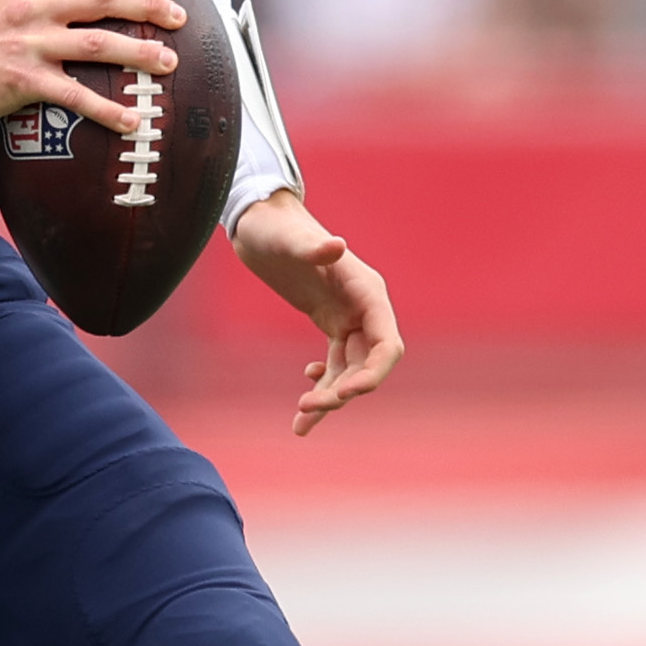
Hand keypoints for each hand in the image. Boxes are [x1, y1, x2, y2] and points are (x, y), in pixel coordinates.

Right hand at [0, 0, 183, 132]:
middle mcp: (33, 6)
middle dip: (148, 4)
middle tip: (179, 16)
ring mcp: (30, 43)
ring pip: (98, 44)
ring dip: (139, 53)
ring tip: (169, 63)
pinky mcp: (24, 81)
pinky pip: (76, 96)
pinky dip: (108, 110)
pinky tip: (132, 121)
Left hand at [233, 192, 401, 435]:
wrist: (259, 223)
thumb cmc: (274, 228)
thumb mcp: (288, 239)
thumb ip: (313, 246)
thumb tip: (337, 245)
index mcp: (367, 291)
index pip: (386, 343)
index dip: (373, 373)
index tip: (345, 394)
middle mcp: (365, 307)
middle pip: (369, 364)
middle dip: (344, 391)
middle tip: (306, 409)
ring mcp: (349, 317)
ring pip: (350, 370)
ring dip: (330, 398)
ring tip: (300, 423)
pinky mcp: (330, 323)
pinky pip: (335, 364)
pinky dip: (322, 386)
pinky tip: (302, 399)